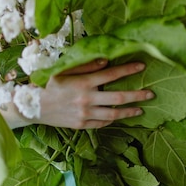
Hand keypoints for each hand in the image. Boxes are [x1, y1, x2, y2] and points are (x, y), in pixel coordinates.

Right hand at [39, 58, 153, 128]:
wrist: (34, 107)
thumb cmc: (49, 84)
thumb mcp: (64, 70)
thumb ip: (86, 65)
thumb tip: (106, 60)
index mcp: (83, 82)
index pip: (111, 74)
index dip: (127, 69)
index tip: (141, 65)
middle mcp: (86, 99)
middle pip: (118, 97)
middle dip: (137, 95)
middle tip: (151, 93)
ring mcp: (85, 114)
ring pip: (113, 114)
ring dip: (129, 111)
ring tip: (141, 109)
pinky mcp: (82, 125)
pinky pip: (102, 123)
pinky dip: (113, 119)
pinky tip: (120, 116)